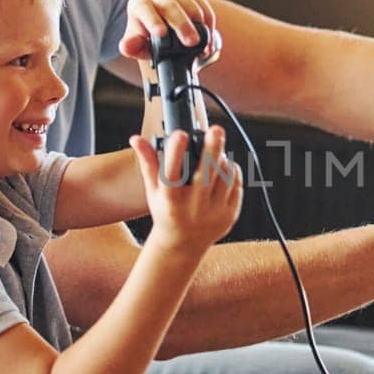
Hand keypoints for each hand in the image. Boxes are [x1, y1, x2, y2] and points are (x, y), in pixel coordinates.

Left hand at [118, 0, 221, 63]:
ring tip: (202, 46)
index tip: (162, 34)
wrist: (166, 35)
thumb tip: (127, 46)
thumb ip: (131, 47)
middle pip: (169, 4)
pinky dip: (208, 23)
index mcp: (138, 4)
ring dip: (198, 23)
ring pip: (188, 2)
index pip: (143, 7)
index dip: (152, 19)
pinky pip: (203, 5)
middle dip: (182, 24)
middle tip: (192, 42)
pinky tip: (208, 40)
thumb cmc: (148, 40)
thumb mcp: (138, 47)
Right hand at [128, 127, 242, 254]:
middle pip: (205, 174)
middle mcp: (193, 209)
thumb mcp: (154, 190)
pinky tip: (225, 165)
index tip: (180, 134)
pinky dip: (232, 172)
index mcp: (171, 201)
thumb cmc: (166, 211)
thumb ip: (148, 163)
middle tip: (216, 129)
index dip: (175, 153)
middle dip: (212, 148)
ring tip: (217, 150)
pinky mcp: (230, 215)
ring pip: (224, 177)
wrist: (183, 244)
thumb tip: (136, 138)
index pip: (172, 175)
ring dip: (222, 159)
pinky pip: (236, 186)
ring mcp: (214, 213)